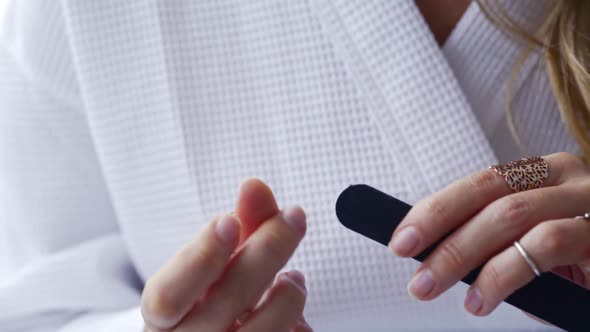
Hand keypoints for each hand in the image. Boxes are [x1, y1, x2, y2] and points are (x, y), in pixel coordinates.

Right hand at [141, 178, 311, 331]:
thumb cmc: (208, 307)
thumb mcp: (214, 269)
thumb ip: (238, 227)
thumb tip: (255, 187)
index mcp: (163, 318)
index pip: (169, 294)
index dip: (201, 256)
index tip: (229, 220)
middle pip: (228, 300)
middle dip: (267, 249)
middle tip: (293, 217)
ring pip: (265, 330)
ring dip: (290, 294)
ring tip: (293, 280)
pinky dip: (299, 326)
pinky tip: (294, 316)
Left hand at [389, 152, 589, 316]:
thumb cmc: (580, 263)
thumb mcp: (529, 245)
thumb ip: (492, 241)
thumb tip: (433, 255)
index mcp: (542, 175)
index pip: (478, 184)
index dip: (435, 209)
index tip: (401, 239)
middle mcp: (567, 177)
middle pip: (489, 194)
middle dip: (441, 232)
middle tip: (411, 272)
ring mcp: (589, 201)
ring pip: (511, 216)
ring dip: (462, 256)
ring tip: (432, 288)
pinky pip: (545, 245)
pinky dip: (502, 274)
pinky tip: (481, 301)